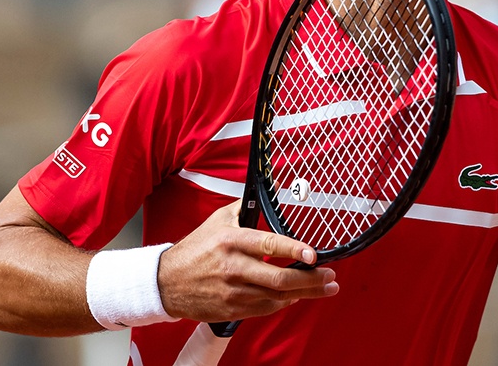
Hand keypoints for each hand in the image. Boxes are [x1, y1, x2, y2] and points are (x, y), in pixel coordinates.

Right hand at [156, 200, 338, 321]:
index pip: (269, 244)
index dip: (294, 250)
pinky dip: (284, 302)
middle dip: (311, 279)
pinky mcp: (232, 309)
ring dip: (305, 293)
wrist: (166, 282)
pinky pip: (266, 309)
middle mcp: (234, 267)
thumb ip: (245, 206)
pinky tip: (297, 296)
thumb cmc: (196, 248)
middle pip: (280, 277)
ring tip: (324, 287)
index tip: (313, 255)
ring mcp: (233, 291)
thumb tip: (270, 189)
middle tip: (330, 276)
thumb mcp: (218, 220)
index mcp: (232, 241)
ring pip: (277, 296)